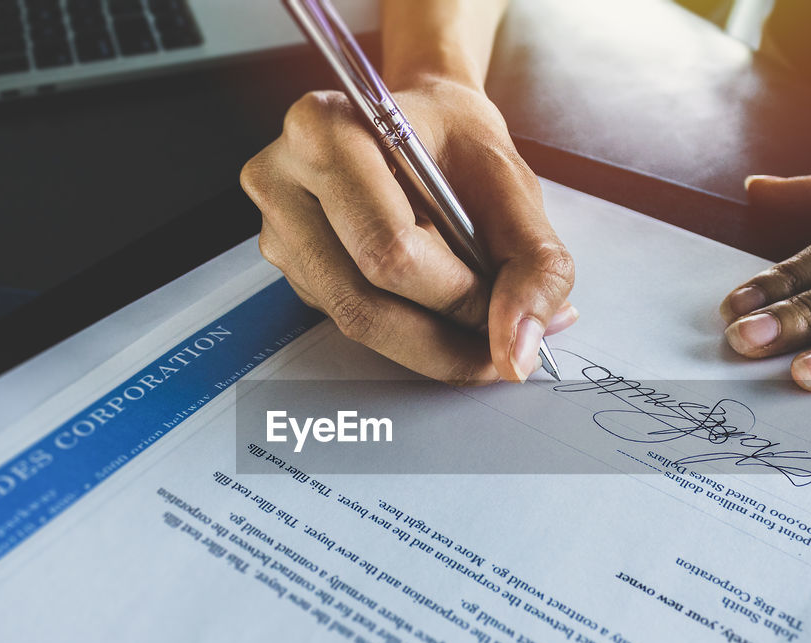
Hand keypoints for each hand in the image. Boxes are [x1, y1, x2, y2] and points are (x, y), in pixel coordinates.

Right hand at [240, 77, 575, 383]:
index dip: (457, 298)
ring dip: (425, 341)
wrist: (425, 122)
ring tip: (473, 324)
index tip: (505, 311)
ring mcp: (277, 227)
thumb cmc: (458, 143)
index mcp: (328, 131)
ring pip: (353, 322)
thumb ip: (533, 267)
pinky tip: (434, 304)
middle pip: (362, 302)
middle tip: (495, 345)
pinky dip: (404, 330)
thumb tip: (518, 352)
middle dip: (441, 339)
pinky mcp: (289, 264)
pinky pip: (346, 319)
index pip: (390, 251)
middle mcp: (283, 178)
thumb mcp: (514, 186)